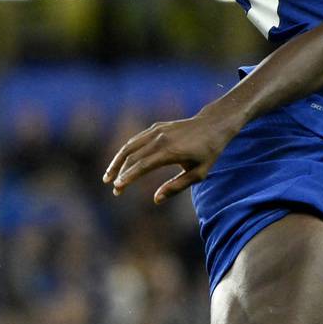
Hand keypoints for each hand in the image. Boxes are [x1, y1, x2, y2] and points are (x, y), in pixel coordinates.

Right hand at [104, 110, 235, 203]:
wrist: (213, 124)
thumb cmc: (208, 152)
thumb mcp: (198, 174)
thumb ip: (176, 187)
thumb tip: (155, 199)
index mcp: (170, 152)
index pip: (142, 166)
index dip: (128, 178)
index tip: (118, 188)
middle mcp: (160, 139)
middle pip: (132, 156)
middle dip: (120, 173)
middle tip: (114, 188)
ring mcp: (157, 131)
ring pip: (130, 146)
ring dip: (117, 160)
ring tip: (109, 175)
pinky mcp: (156, 127)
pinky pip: (136, 139)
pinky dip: (126, 151)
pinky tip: (122, 162)